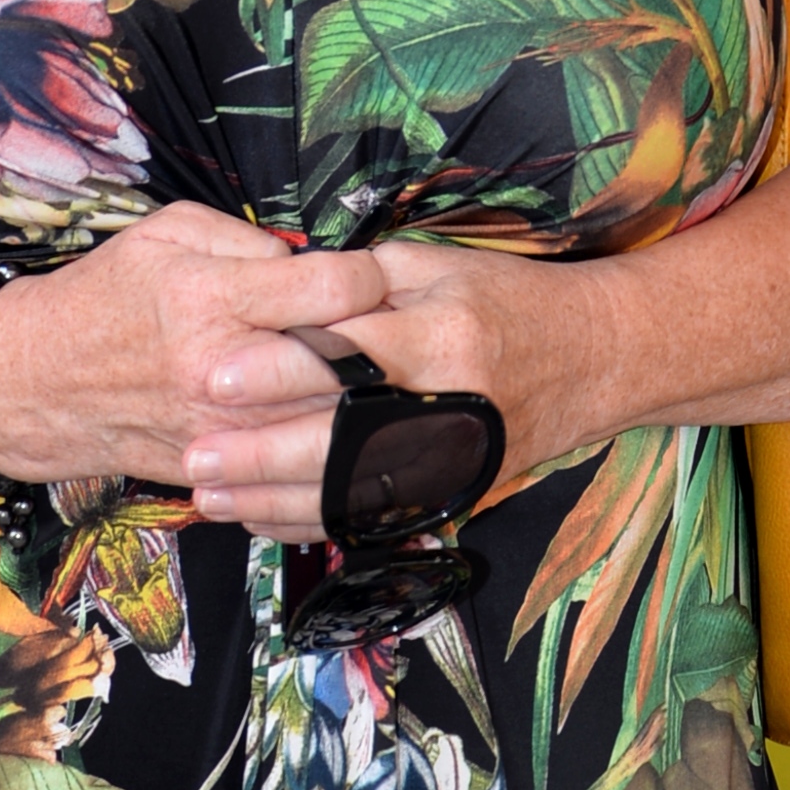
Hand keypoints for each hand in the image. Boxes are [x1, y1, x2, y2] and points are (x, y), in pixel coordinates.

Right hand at [0, 200, 388, 531]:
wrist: (36, 382)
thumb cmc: (107, 294)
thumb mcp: (169, 233)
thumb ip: (247, 237)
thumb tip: (311, 261)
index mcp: (215, 297)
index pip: (335, 289)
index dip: (370, 277)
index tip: (369, 276)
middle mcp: (223, 368)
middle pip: (348, 363)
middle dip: (384, 344)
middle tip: (396, 330)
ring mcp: (222, 428)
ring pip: (331, 425)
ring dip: (369, 405)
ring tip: (384, 382)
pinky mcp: (217, 467)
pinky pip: (294, 468)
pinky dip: (328, 451)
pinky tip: (344, 429)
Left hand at [179, 232, 604, 536]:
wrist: (595, 358)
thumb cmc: (508, 300)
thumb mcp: (439, 267)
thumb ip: (359, 284)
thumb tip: (278, 295)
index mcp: (442, 337)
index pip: (347, 359)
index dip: (278, 372)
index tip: (215, 375)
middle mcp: (448, 408)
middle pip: (341, 441)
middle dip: (261, 454)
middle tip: (194, 453)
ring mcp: (452, 461)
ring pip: (351, 493)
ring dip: (273, 499)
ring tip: (208, 493)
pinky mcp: (451, 492)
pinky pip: (371, 519)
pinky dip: (311, 522)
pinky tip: (260, 516)